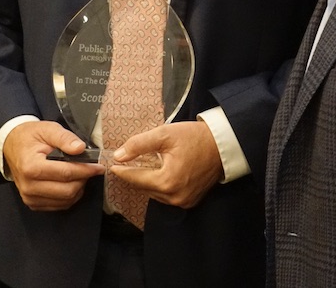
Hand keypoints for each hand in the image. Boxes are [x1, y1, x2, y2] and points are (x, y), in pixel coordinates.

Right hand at [3, 120, 104, 210]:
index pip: (66, 173)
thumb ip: (65, 138)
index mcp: (31, 167)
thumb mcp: (48, 129)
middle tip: (91, 169)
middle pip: (67, 191)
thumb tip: (81, 148)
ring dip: (78, 188)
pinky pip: (59, 205)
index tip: (99, 166)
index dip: (86, 170)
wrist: (12, 146)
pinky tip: (72, 182)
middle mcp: (29, 187)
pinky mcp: (33, 204)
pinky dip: (70, 196)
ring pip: (65, 201)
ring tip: (81, 173)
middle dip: (83, 180)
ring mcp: (30, 198)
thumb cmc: (31, 137)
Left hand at [108, 121, 223, 208]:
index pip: (136, 179)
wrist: (223, 144)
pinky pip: (168, 197)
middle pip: (145, 188)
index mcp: (167, 181)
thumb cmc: (195, 137)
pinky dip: (162, 187)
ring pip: (156, 194)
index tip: (112, 166)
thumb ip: (139, 144)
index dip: (123, 172)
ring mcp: (184, 202)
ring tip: (143, 168)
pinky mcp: (191, 201)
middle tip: (126, 165)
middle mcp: (174, 197)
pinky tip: (161, 174)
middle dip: (135, 176)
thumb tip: (119, 156)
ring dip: (149, 182)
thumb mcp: (165, 134)